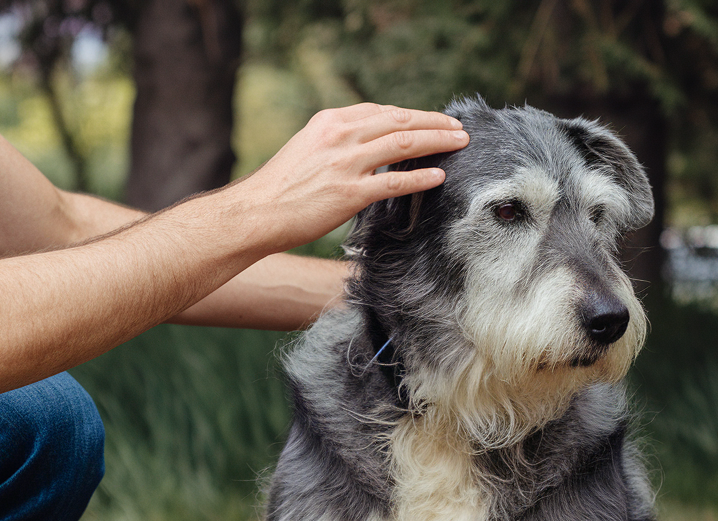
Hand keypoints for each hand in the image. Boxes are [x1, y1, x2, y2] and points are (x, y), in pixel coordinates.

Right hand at [238, 103, 468, 253]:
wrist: (258, 212)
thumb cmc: (283, 188)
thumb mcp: (308, 150)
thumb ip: (338, 143)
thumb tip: (367, 148)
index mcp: (331, 121)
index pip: (382, 111)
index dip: (412, 115)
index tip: (432, 120)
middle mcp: (341, 135)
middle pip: (400, 121)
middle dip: (434, 122)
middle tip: (458, 128)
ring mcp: (347, 163)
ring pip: (404, 143)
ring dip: (437, 141)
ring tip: (459, 144)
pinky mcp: (351, 193)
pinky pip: (395, 181)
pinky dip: (421, 177)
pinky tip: (439, 176)